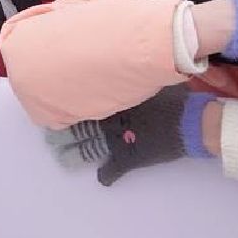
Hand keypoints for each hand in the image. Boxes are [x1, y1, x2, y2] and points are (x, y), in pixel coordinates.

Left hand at [46, 85, 213, 185]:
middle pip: (79, 126)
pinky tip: (103, 179)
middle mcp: (106, 119)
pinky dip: (107, 175)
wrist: (187, 120)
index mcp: (110, 98)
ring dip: (75, 154)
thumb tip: (133, 59)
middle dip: (65, 133)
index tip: (56, 107)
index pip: (81, 103)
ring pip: (87, 148)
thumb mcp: (150, 80)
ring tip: (62, 157)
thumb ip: (135, 75)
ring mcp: (114, 140)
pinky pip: (112, 170)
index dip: (69, 107)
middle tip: (50, 138)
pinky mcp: (127, 158)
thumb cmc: (170, 96)